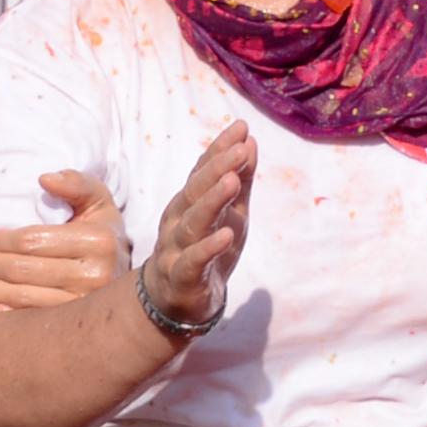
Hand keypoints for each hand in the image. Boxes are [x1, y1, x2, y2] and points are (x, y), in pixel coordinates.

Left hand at [0, 170, 125, 308]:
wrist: (134, 280)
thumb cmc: (105, 236)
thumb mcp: (98, 204)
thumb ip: (76, 184)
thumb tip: (45, 179)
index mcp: (99, 241)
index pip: (34, 241)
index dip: (2, 240)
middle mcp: (95, 274)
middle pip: (23, 269)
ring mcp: (83, 302)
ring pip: (20, 296)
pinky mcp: (73, 324)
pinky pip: (28, 318)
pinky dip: (3, 312)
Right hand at [141, 122, 252, 332]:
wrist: (177, 299)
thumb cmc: (206, 245)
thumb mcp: (231, 211)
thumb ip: (240, 178)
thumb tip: (249, 141)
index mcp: (189, 202)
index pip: (203, 170)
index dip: (220, 149)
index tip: (240, 127)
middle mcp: (178, 221)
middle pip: (195, 192)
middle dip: (217, 168)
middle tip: (240, 149)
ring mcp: (176, 249)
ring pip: (192, 223)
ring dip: (212, 201)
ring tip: (232, 182)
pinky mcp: (182, 278)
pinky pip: (193, 261)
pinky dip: (208, 248)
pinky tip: (226, 234)